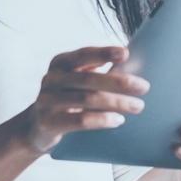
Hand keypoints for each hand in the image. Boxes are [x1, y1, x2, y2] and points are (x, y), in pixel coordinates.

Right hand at [18, 46, 148, 152]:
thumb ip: (97, 71)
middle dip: (119, 82)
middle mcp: (51, 79)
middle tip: (144, 87)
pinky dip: (102, 119)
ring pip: (86, 99)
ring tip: (138, 106)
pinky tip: (118, 120)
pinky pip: (79, 120)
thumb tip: (134, 63)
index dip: (103, 53)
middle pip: (88, 78)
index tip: (125, 53)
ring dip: (116, 102)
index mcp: (61, 63)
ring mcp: (47, 101)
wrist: (37, 127)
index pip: (83, 55)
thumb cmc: (68, 98)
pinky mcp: (48, 122)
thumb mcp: (77, 81)